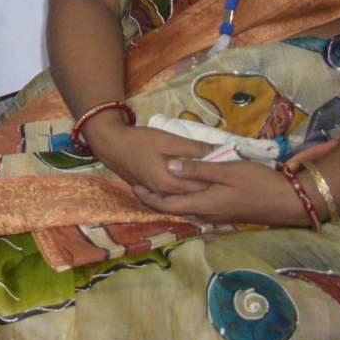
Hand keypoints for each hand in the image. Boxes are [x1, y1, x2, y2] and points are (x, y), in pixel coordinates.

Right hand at [86, 120, 213, 197]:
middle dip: (209, 189)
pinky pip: (172, 197)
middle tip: (224, 178)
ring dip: (196, 193)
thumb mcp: (168, 140)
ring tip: (211, 183)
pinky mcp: (150, 192)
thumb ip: (194, 148)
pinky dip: (183, 194)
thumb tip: (219, 150)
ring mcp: (155, 195)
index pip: (201, 188)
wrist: (110, 144)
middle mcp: (163, 194)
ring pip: (182, 200)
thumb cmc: (139, 140)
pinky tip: (191, 187)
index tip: (229, 173)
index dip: (216, 181)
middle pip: (193, 197)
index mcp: (169, 183)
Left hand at [132, 155, 314, 226]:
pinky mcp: (228, 214)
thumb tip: (170, 167)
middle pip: (175, 210)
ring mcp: (219, 216)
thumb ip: (198, 169)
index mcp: (204, 204)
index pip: (168, 205)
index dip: (149, 198)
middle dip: (155, 200)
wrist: (289, 201)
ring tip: (156, 188)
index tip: (133, 186)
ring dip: (171, 201)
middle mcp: (208, 214)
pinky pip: (199, 210)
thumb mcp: (227, 170)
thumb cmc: (259, 182)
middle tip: (139, 186)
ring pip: (187, 210)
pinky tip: (186, 192)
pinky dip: (187, 201)